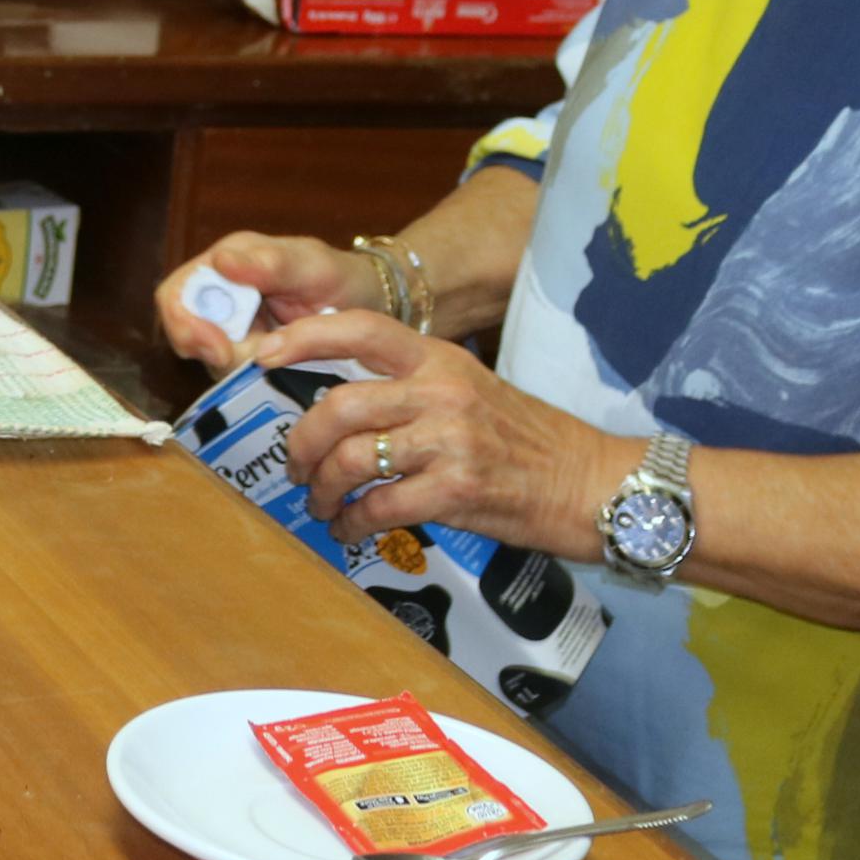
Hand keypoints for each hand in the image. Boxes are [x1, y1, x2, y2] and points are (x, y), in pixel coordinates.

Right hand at [155, 231, 376, 372]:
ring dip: (239, 367)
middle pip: (183, 333)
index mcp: (226, 262)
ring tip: (280, 358)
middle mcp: (219, 295)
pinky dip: (252, 378)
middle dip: (215, 353)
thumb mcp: (313, 267)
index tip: (220, 351)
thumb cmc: (339, 277)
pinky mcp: (243, 356)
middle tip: (255, 361)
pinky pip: (231, 376)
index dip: (185, 325)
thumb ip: (271, 265)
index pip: (175, 294)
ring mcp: (229, 328)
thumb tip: (221, 261)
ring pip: (207, 360)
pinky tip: (280, 369)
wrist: (368, 308)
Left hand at [261, 307, 635, 558]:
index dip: (303, 339)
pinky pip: (378, 507)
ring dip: (321, 490)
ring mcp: (448, 440)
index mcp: (440, 358)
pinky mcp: (457, 489)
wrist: (595, 483)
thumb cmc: (530, 441)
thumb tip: (340, 406)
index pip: (360, 328)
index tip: (265, 357)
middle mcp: (440, 391)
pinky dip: (352, 524)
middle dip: (302, 443)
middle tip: (295, 465)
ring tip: (320, 505)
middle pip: (338, 406)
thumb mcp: (472, 390)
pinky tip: (350, 531)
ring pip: (350, 459)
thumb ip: (413, 388)